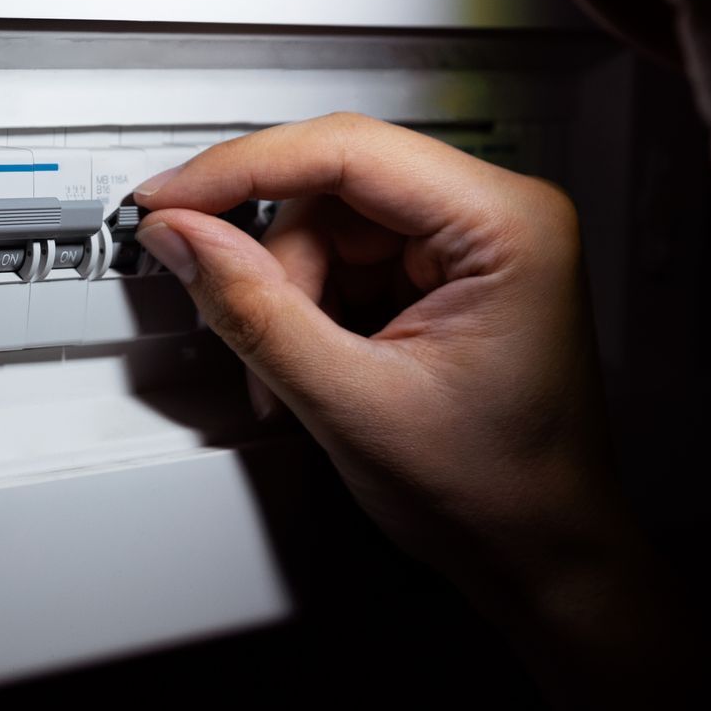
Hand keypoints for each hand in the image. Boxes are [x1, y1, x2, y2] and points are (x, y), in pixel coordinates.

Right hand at [134, 114, 631, 604]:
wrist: (541, 558)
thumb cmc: (501, 494)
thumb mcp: (354, 403)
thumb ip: (257, 311)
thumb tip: (185, 237)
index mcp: (508, 225)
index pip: (349, 151)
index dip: (242, 169)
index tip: (170, 199)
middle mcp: (497, 218)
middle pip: (332, 192)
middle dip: (275, 269)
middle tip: (244, 332)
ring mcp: (469, 247)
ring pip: (327, 231)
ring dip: (288, 302)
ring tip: (297, 382)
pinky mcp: (443, 278)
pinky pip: (344, 265)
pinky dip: (309, 317)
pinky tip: (317, 372)